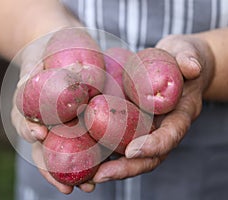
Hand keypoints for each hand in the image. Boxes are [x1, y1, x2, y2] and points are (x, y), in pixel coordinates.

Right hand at [11, 29, 96, 193]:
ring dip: (76, 171)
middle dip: (55, 169)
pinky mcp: (84, 121)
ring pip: (66, 153)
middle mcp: (45, 123)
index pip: (26, 125)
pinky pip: (89, 141)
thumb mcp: (37, 56)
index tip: (40, 135)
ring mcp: (64, 125)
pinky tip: (107, 167)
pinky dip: (96, 156)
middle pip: (45, 151)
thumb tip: (32, 77)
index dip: (30, 131)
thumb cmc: (46, 51)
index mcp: (29, 110)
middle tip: (66, 185)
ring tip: (88, 185)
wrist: (60, 45)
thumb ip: (32, 69)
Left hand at [91, 34, 214, 182]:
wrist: (174, 63)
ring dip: (111, 167)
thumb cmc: (180, 57)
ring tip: (88, 174)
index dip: (154, 145)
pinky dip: (104, 152)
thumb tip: (191, 66)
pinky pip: (119, 142)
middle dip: (125, 168)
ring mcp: (147, 129)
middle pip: (148, 157)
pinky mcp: (132, 125)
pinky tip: (84, 156)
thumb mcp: (187, 52)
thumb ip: (189, 58)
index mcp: (179, 115)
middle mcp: (163, 128)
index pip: (170, 135)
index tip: (132, 151)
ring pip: (131, 156)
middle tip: (101, 175)